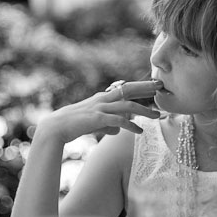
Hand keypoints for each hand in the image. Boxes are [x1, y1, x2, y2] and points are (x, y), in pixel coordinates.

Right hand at [35, 86, 160, 143]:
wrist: (55, 128)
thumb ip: (107, 125)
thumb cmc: (73, 126)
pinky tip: (139, 131)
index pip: (125, 88)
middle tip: (162, 85)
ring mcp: (100, 108)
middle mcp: (103, 99)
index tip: (155, 85)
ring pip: (127, 106)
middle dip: (146, 87)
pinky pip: (118, 121)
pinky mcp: (97, 119)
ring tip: (158, 117)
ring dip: (144, 110)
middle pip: (129, 89)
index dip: (141, 86)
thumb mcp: (94, 124)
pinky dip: (130, 125)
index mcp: (102, 98)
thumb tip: (118, 131)